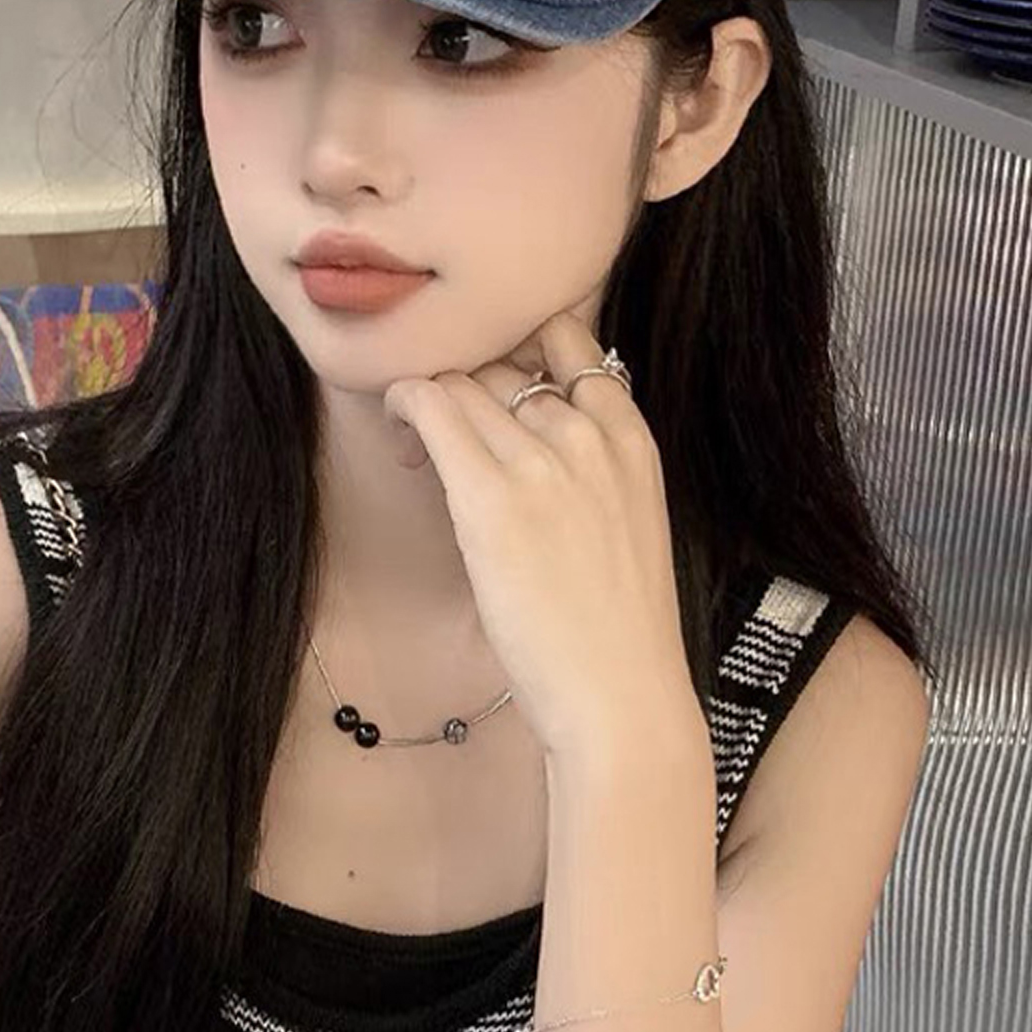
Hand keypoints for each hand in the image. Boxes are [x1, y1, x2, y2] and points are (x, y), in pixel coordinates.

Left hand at [383, 311, 698, 770]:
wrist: (622, 696)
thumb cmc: (616, 624)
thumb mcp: (626, 516)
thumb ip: (587, 460)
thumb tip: (520, 425)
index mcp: (630, 434)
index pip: (567, 335)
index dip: (517, 347)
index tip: (493, 386)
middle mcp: (589, 432)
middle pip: (502, 361)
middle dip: (466, 382)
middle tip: (443, 429)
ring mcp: (540, 459)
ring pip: (461, 381)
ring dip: (429, 400)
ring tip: (419, 446)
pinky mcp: (489, 495)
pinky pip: (430, 406)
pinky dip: (404, 405)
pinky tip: (401, 435)